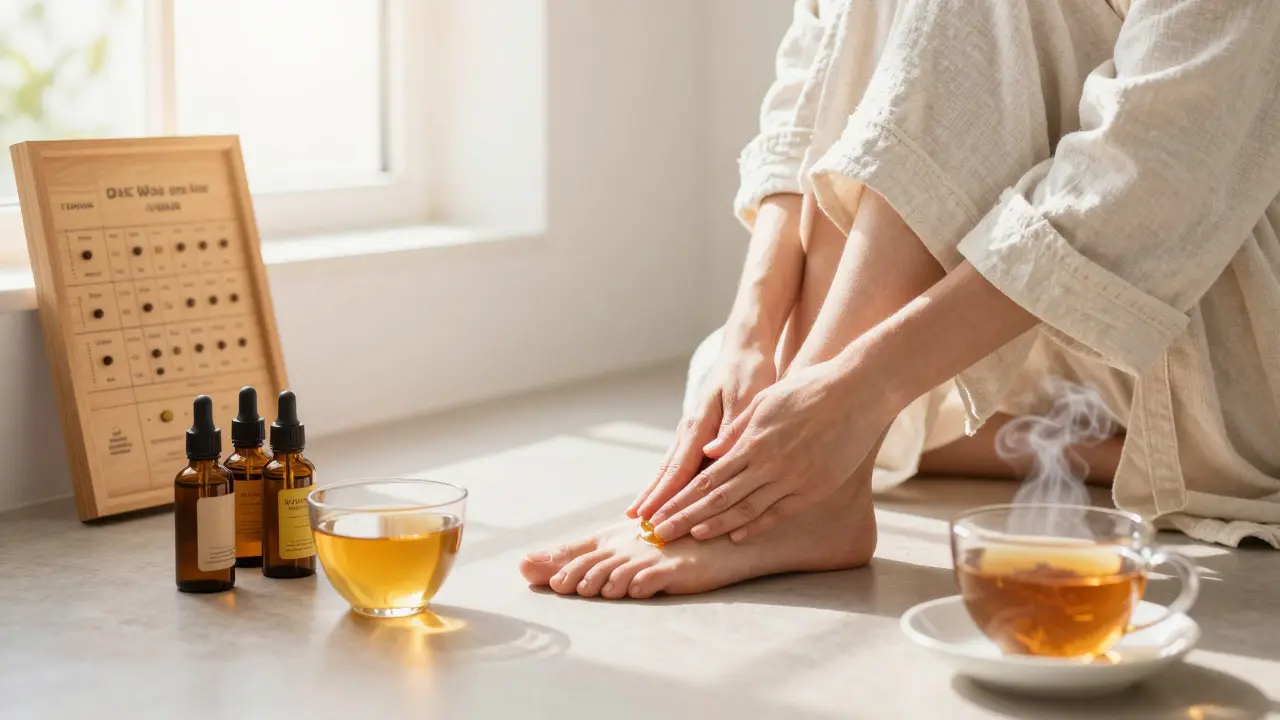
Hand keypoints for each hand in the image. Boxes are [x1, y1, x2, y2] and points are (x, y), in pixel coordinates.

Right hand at [628, 341, 777, 519]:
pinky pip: (680, 460)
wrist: (743, 350)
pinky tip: (661, 491)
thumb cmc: (749, 372)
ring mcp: (692, 430)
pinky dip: (668, 479)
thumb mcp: (747, 396)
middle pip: (668, 470)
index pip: (680, 467)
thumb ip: (732, 428)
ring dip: (655, 490)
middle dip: (652, 497)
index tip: (651, 515)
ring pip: (670, 466)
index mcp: (701, 423)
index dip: (666, 494)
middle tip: (636, 522)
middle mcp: (691, 428)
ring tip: (639, 512)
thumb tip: (714, 453)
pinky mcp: (699, 431)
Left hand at [648, 357, 893, 542]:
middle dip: (687, 518)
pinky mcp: (815, 487)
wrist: (859, 392)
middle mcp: (768, 464)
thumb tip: (708, 452)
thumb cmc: (810, 389)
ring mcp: (793, 478)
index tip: (659, 514)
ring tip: (692, 538)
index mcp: (752, 441)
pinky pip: (780, 512)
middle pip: (718, 498)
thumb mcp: (766, 400)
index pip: (706, 478)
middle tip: (662, 534)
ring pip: (746, 509)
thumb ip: (737, 429)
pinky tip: (737, 537)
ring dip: (717, 526)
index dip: (680, 499)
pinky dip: (756, 526)